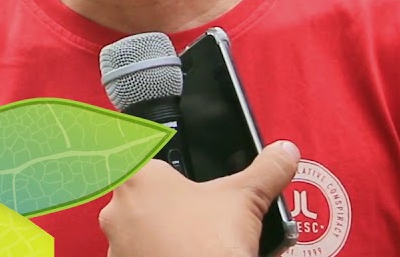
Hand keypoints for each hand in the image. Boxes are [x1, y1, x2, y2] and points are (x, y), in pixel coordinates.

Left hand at [101, 141, 300, 256]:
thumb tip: (284, 152)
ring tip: (194, 242)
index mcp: (139, 176)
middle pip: (142, 197)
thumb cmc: (211, 245)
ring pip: (136, 228)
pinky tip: (182, 255)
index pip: (145, 159)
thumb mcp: (246, 199)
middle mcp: (117, 208)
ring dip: (160, 233)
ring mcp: (115, 242)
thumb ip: (265, 170)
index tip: (185, 185)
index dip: (169, 173)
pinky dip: (154, 254)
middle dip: (170, 208)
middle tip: (199, 220)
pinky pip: (136, 254)